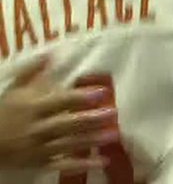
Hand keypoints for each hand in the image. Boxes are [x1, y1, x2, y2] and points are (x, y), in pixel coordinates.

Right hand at [0, 60, 117, 170]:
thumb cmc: (5, 112)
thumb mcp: (15, 90)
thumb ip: (33, 72)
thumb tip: (52, 53)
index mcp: (34, 108)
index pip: (61, 101)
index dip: (81, 97)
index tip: (102, 92)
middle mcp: (38, 129)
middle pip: (68, 124)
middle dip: (91, 119)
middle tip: (113, 113)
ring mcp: (40, 149)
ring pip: (69, 144)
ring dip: (92, 140)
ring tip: (114, 135)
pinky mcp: (41, 164)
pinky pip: (63, 165)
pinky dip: (83, 165)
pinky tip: (102, 162)